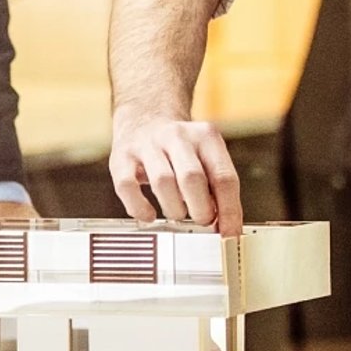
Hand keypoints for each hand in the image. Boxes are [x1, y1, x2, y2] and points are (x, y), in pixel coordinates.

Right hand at [109, 110, 242, 235]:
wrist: (144, 117)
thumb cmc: (180, 149)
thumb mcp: (206, 156)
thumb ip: (217, 187)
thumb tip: (226, 225)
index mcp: (205, 136)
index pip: (224, 177)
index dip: (229, 211)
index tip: (230, 232)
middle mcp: (176, 136)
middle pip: (192, 178)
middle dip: (200, 210)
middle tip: (202, 220)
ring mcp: (146, 144)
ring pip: (162, 182)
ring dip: (174, 209)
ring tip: (178, 214)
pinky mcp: (121, 157)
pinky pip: (127, 187)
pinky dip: (139, 208)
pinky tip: (149, 215)